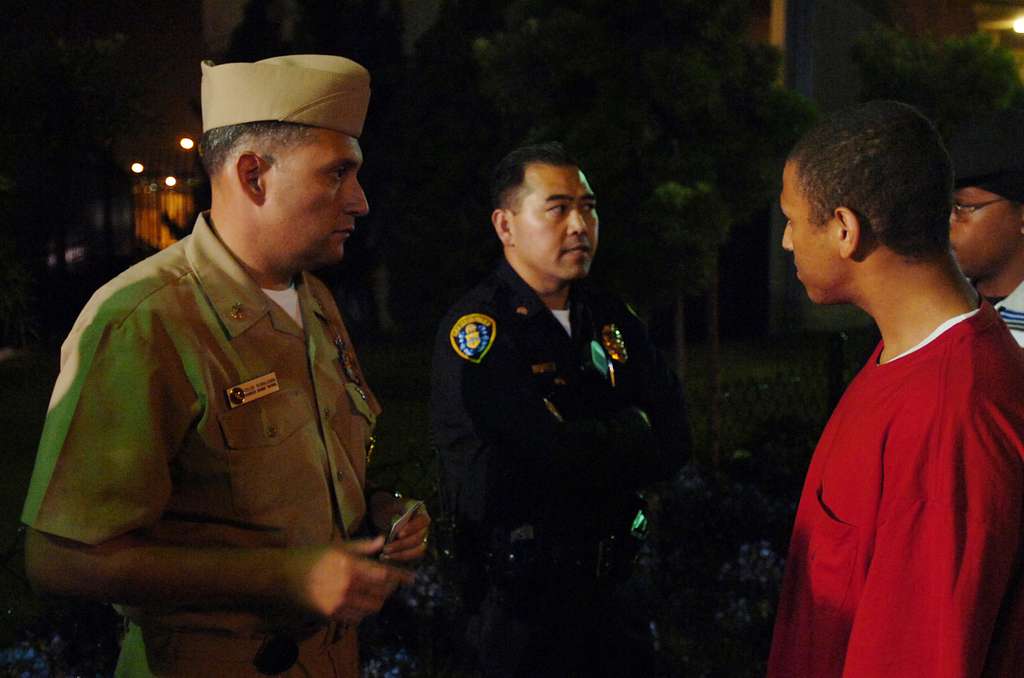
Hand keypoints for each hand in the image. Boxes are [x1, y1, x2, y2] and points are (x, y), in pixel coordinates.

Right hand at [284, 537, 413, 624]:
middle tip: (392, 583)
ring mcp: (339, 602)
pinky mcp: (332, 615)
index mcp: (349, 565)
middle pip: (381, 593)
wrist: (284, 577)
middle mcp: (347, 585)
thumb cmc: (312, 557)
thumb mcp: (337, 546)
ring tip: (377, 592)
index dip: (400, 576)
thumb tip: (382, 541)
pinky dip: (364, 610)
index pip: (383, 573)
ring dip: (379, 600)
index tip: (412, 577)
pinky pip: (357, 617)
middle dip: (390, 588)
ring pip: (372, 607)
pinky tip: (361, 601)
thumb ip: (362, 546)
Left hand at [369, 491, 431, 563]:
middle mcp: (424, 526)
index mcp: (420, 511)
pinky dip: (399, 558)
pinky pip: (412, 556)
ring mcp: (422, 538)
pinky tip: (386, 557)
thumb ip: (393, 511)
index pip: (422, 520)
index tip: (398, 533)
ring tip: (385, 554)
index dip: (412, 528)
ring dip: (401, 554)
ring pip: (418, 550)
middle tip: (386, 548)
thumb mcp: (389, 504)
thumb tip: (395, 525)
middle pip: (420, 538)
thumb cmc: (387, 508)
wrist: (384, 514)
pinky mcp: (415, 548)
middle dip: (402, 544)